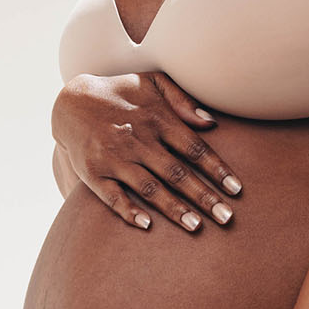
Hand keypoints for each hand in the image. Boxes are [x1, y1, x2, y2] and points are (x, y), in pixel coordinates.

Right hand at [52, 70, 243, 231]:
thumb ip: (182, 99)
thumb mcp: (153, 83)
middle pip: (177, 173)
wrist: (71, 101)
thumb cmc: (122, 93)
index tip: (236, 190)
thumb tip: (211, 122)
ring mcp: (114, 158)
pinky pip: (112, 196)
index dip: (217, 170)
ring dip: (173, 208)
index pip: (194, 149)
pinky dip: (128, 211)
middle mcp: (138, 141)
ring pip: (149, 188)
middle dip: (203, 196)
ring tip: (196, 226)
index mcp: (157, 120)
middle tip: (226, 217)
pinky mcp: (93, 172)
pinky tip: (146, 225)